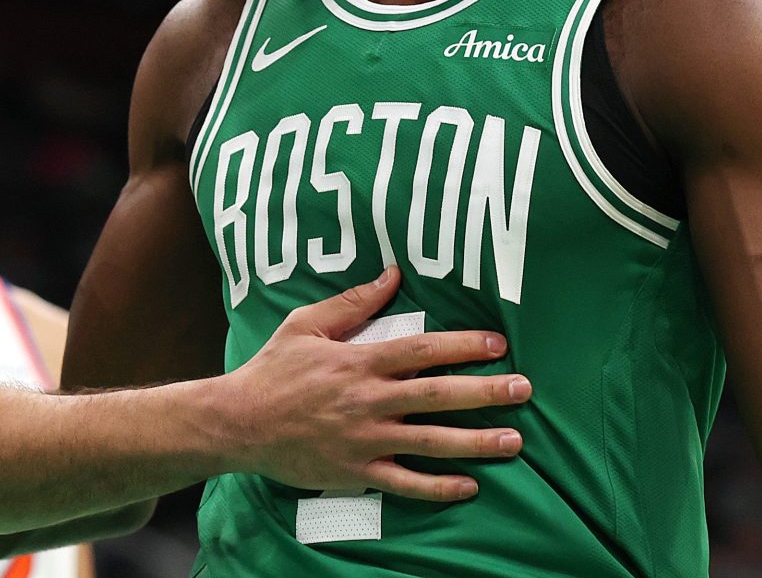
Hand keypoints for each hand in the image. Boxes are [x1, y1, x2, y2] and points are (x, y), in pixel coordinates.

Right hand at [217, 266, 528, 501]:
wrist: (238, 422)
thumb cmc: (272, 369)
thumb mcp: (306, 324)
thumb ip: (352, 302)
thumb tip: (392, 274)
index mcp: (358, 362)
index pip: (421, 350)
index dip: (462, 346)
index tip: (497, 344)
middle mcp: (367, 401)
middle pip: (436, 396)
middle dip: (485, 392)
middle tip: (524, 390)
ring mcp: (364, 440)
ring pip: (430, 442)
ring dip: (476, 442)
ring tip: (514, 441)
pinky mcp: (356, 472)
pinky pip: (405, 483)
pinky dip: (438, 487)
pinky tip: (469, 486)